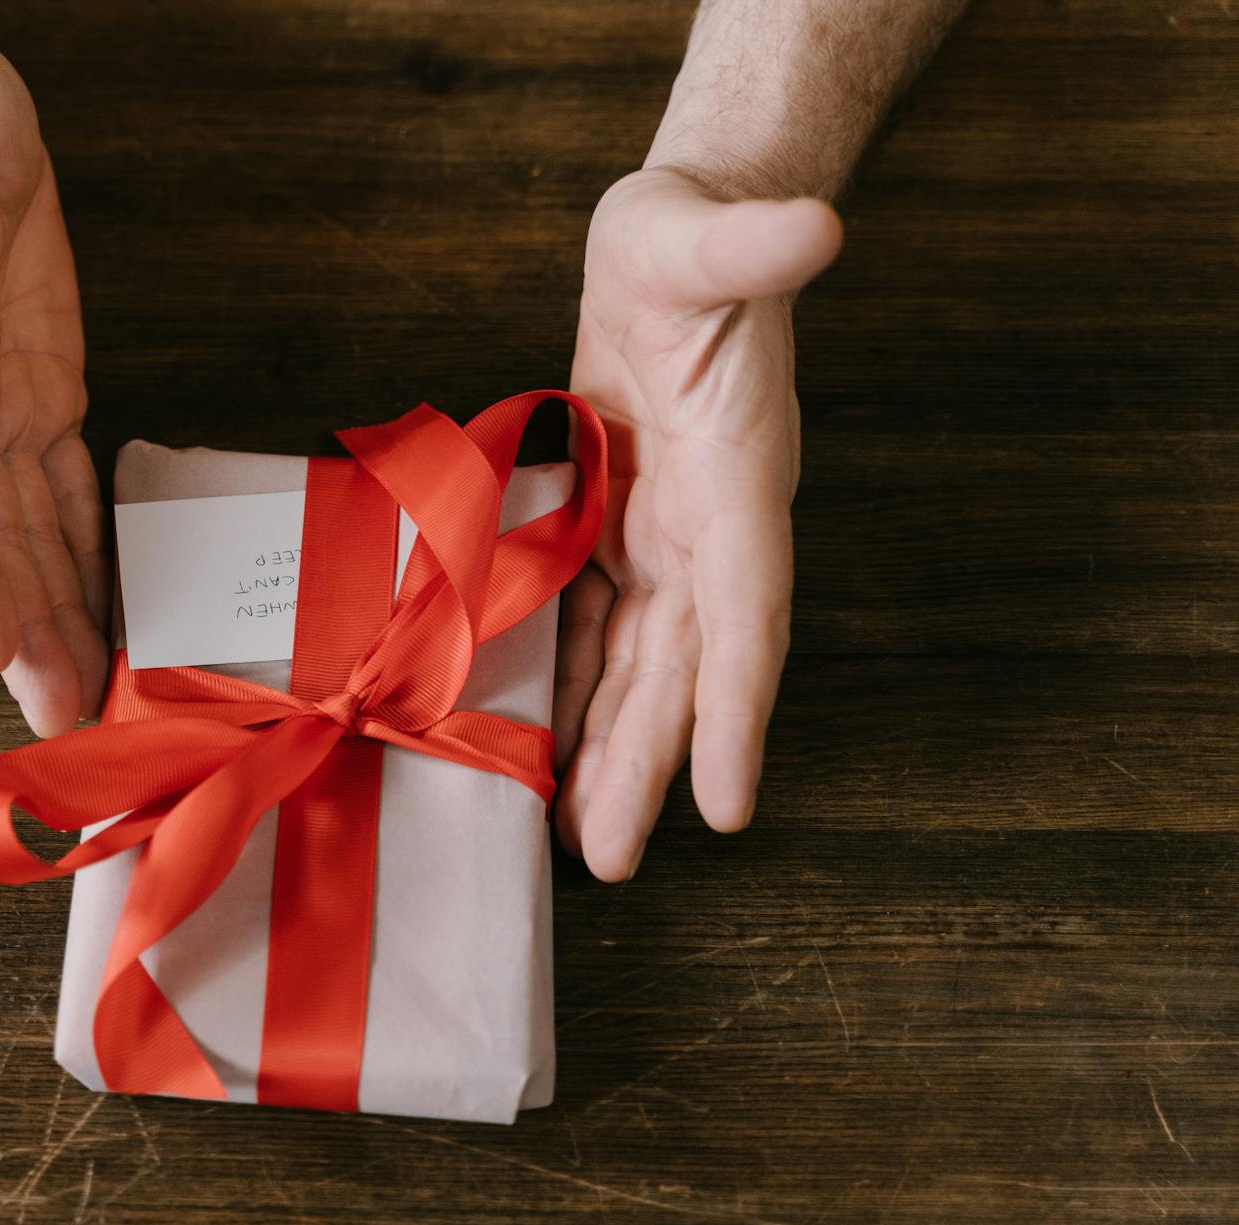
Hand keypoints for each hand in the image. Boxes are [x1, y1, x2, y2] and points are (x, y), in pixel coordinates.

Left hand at [552, 166, 842, 880]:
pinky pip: (592, 623)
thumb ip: (750, 243)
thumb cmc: (687, 236)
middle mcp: (706, 525)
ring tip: (578, 839)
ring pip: (639, 663)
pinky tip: (545, 745)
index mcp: (738, 477)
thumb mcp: (701, 230)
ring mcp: (660, 534)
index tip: (732, 803)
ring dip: (610, 747)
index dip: (741, 707)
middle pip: (685, 666)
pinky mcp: (613, 526)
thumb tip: (815, 228)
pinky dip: (574, 685)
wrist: (673, 242)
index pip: (748, 609)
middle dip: (651, 763)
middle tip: (613, 861)